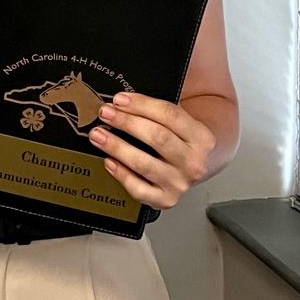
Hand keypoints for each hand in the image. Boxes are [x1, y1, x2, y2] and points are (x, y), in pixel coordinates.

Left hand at [88, 92, 215, 209]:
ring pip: (144, 164)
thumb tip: (122, 101)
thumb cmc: (182, 138)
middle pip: (157, 138)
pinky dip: (121, 174)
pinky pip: (139, 189)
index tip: (119, 99)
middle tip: (105, 113)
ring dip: (117, 147)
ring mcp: (180, 183)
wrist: (201, 164)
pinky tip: (109, 161)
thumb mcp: (182, 119)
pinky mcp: (166, 200)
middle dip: (126, 123)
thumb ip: (157, 109)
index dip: (141, 104)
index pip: (169, 115)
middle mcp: (193, 162)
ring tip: (99, 135)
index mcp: (201, 136)